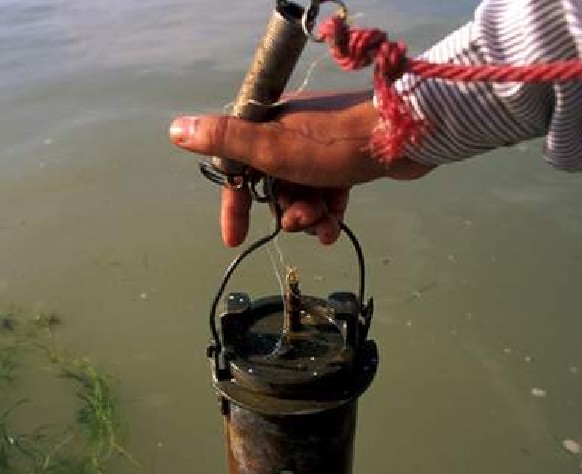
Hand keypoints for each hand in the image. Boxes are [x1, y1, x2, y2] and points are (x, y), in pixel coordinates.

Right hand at [168, 90, 432, 245]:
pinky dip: (328, 214)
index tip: (233, 238)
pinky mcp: (344, 161)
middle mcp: (290, 134)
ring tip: (323, 220)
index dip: (234, 205)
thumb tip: (176, 129)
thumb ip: (225, 140)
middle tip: (301, 218)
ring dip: (308, 216)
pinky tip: (334, 228)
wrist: (405, 136)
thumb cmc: (334, 144)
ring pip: (300, 195)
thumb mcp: (272, 147)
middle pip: (272, 188)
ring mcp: (318, 148)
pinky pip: (326, 196)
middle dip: (284, 211)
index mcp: (268, 126)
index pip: (237, 169)